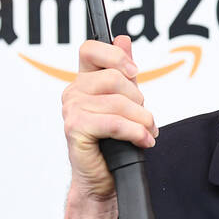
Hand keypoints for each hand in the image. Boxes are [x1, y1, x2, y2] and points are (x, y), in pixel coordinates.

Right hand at [58, 36, 158, 218]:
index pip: (90, 49)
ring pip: (120, 103)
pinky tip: (143, 141)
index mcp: (84, 82)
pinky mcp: (76, 128)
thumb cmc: (112, 144)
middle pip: (116, 78)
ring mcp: (72, 110)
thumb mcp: (124, 103)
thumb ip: (122, 71)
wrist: (102, 180)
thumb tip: (123, 39)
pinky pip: (115, 122)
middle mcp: (74, 92)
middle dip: (140, 102)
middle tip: (146, 121)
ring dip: (142, 121)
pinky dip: (136, 133)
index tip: (134, 72)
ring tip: (147, 134)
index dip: (115, 55)